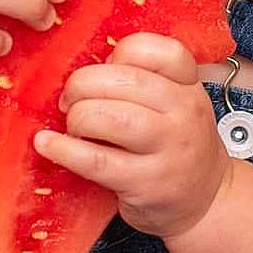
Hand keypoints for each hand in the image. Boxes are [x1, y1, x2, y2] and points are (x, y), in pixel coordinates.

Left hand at [35, 32, 231, 240]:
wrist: (205, 201)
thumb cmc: (176, 146)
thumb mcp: (173, 105)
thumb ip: (141, 80)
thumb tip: (84, 74)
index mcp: (189, 86)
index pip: (160, 51)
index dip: (123, 51)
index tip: (106, 66)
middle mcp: (184, 113)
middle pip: (124, 80)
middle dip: (82, 85)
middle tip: (70, 99)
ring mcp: (168, 149)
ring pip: (108, 117)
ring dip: (77, 117)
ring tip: (73, 126)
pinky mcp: (146, 184)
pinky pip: (96, 160)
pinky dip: (64, 149)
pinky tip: (47, 144)